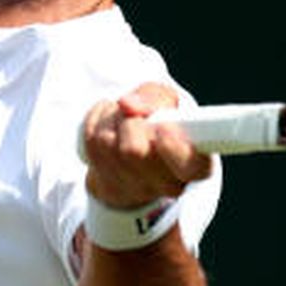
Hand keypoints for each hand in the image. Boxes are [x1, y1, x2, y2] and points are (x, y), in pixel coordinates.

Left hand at [80, 83, 213, 208]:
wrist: (134, 149)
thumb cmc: (160, 122)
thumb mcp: (167, 101)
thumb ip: (155, 97)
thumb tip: (127, 105)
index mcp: (195, 164)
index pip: (189, 165)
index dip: (172, 147)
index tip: (163, 128)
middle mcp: (168, 185)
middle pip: (133, 150)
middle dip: (130, 121)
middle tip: (137, 116)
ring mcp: (134, 188)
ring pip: (107, 142)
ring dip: (111, 119)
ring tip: (123, 119)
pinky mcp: (105, 182)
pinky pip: (90, 140)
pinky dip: (96, 121)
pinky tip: (109, 125)